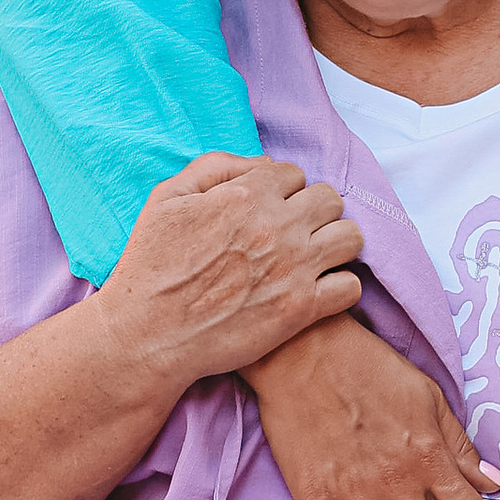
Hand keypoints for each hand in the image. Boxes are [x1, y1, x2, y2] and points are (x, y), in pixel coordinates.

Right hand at [97, 152, 365, 401]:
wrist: (148, 335)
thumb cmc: (151, 265)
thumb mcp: (167, 198)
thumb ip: (215, 167)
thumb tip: (261, 165)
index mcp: (247, 195)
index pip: (294, 173)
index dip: (281, 190)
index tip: (270, 209)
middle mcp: (277, 226)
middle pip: (330, 199)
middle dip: (314, 210)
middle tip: (295, 231)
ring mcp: (294, 267)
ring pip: (350, 237)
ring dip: (335, 243)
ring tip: (315, 257)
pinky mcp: (301, 309)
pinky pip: (351, 286)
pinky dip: (340, 287)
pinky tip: (319, 290)